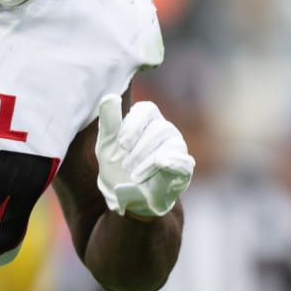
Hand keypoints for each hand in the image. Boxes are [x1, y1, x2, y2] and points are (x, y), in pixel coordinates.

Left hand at [95, 94, 194, 217]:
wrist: (125, 194)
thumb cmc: (117, 164)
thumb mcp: (106, 144)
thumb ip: (109, 121)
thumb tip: (109, 96)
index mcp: (147, 120)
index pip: (147, 109)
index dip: (133, 125)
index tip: (121, 144)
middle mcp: (165, 130)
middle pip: (159, 128)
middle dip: (138, 149)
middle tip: (124, 165)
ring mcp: (177, 147)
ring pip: (171, 144)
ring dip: (148, 161)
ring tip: (134, 175)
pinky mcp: (184, 167)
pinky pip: (183, 160)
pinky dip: (170, 163)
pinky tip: (159, 166)